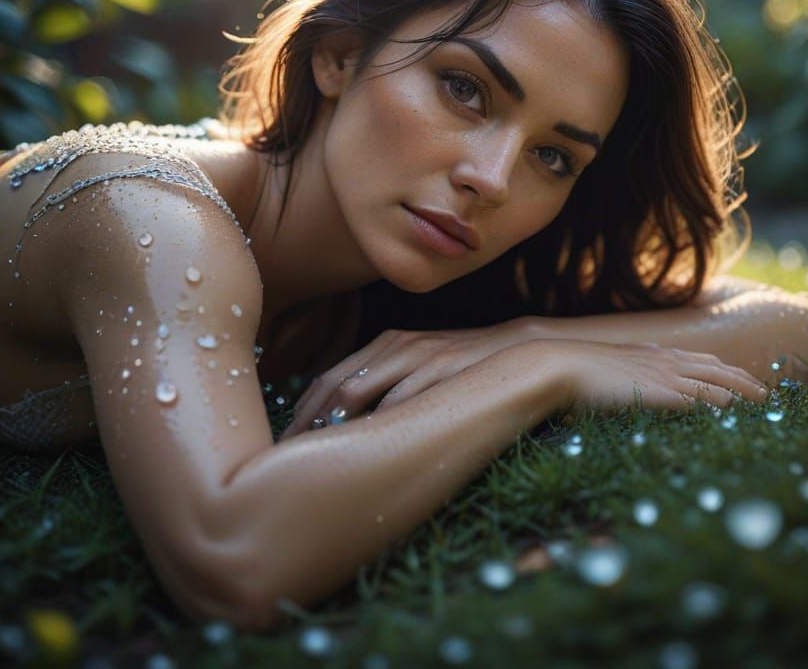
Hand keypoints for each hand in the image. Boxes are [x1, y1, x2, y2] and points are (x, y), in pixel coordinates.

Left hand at [279, 318, 538, 438]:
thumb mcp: (424, 370)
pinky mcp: (442, 370)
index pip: (327, 380)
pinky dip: (371, 427)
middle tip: (281, 463)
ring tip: (308, 462)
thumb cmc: (471, 370)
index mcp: (386, 344)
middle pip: (332, 386)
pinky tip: (359, 453)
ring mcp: (418, 356)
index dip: (301, 414)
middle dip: (304, 424)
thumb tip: (347, 428)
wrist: (526, 351)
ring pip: (354, 392)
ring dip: (329, 427)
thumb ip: (389, 387)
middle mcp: (396, 346)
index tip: (282, 449)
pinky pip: (396, 401)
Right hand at [506, 339, 769, 412]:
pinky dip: (722, 408)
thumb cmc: (578, 373)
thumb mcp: (611, 371)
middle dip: (746, 382)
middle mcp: (668, 361)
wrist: (562, 366)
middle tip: (767, 396)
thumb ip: (628, 378)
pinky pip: (703, 401)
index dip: (727, 371)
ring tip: (763, 407)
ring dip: (743, 395)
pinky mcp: (662, 393)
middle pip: (720, 370)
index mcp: (657, 355)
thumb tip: (630, 391)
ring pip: (719, 384)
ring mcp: (666, 376)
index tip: (744, 380)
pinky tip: (736, 418)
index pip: (704, 361)